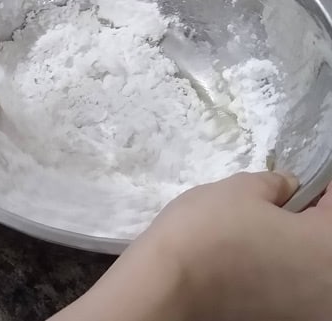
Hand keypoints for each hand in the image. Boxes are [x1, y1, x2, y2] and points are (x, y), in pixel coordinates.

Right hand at [50, 172, 331, 320]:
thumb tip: (288, 187)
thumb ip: (275, 183)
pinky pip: (291, 284)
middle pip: (324, 238)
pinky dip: (279, 265)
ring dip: (292, 241)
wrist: (167, 283)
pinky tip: (248, 250)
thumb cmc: (209, 228)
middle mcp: (327, 288)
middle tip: (278, 197)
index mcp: (327, 249)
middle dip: (307, 215)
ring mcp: (304, 310)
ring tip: (258, 223)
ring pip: (309, 263)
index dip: (320, 186)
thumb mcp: (241, 189)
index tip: (305, 177)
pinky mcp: (278, 318)